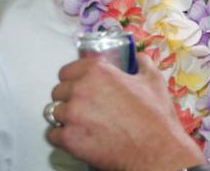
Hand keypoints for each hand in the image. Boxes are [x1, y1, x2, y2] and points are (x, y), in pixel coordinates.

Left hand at [47, 54, 204, 169]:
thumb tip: (138, 58)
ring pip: (55, 112)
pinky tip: (78, 138)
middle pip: (58, 91)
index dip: (74, 79)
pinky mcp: (69, 139)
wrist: (156, 150)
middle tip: (85, 108)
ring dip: (66, 118)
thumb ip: (143, 63)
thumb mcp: (154, 80)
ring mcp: (72, 114)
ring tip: (82, 125)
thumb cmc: (155, 117)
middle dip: (69, 99)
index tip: (80, 87)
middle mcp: (80, 89)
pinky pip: (53, 135)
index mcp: (97, 71)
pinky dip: (63, 138)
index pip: (67, 71)